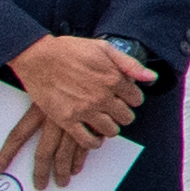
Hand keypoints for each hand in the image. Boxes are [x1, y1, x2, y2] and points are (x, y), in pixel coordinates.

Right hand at [0, 32, 148, 188]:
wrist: (38, 57)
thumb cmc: (70, 50)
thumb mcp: (103, 48)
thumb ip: (129, 64)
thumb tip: (152, 77)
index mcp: (112, 78)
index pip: (136, 99)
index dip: (131, 98)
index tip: (123, 97)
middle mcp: (101, 96)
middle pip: (126, 117)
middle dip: (122, 114)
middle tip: (113, 110)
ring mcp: (84, 110)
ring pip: (111, 130)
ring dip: (110, 128)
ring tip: (104, 121)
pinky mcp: (66, 120)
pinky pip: (88, 141)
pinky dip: (94, 142)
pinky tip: (94, 137)